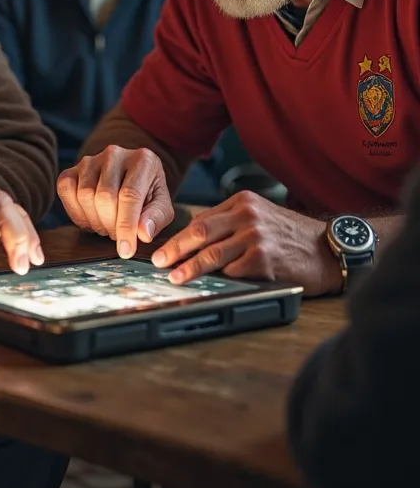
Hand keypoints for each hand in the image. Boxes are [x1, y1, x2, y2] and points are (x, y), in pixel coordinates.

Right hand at [57, 146, 173, 258]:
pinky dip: (76, 212)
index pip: (130, 195)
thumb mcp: (161, 207)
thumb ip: (156, 218)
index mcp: (143, 160)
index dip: (126, 226)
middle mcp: (115, 153)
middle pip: (105, 197)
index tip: (126, 251)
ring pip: (85, 195)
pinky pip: (66, 190)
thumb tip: (143, 233)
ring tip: (108, 225)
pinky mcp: (72, 168)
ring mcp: (90, 159)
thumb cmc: (147, 194)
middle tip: (118, 235)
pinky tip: (91, 217)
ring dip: (95, 221)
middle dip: (111, 225)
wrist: (129, 178)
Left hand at [151, 191, 342, 296]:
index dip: (179, 237)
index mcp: (242, 202)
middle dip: (175, 250)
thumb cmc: (292, 235)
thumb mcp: (260, 216)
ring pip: (212, 253)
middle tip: (159, 262)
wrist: (329, 248)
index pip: (201, 220)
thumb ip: (231, 223)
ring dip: (190, 268)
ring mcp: (256, 236)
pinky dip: (220, 279)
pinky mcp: (265, 259)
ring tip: (176, 277)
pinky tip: (210, 286)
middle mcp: (247, 215)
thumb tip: (195, 241)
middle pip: (200, 233)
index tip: (163, 250)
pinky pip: (234, 271)